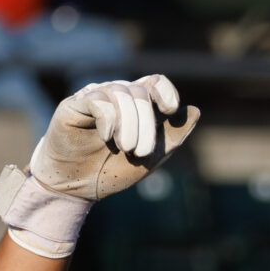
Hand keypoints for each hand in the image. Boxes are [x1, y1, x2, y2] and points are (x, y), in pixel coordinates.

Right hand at [0, 75, 198, 258]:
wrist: (77, 188)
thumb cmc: (112, 170)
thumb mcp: (151, 158)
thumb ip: (173, 137)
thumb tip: (195, 111)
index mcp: (136, 105)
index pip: (155, 82)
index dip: (166, 92)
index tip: (169, 111)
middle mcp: (116, 95)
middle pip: (141, 93)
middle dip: (147, 124)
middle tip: (140, 152)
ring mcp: (95, 97)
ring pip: (121, 94)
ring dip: (129, 124)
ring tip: (126, 147)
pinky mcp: (75, 104)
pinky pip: (98, 101)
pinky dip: (109, 119)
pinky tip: (107, 136)